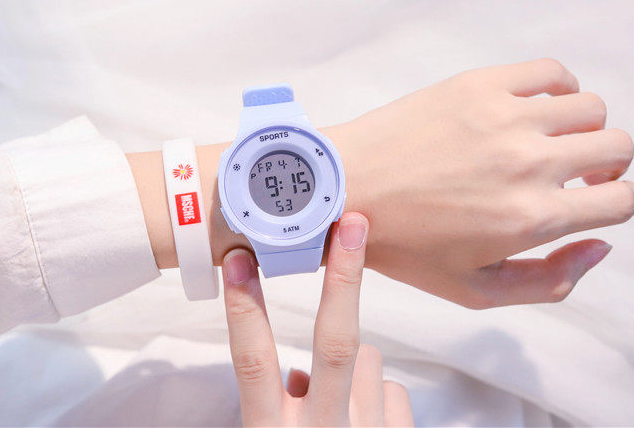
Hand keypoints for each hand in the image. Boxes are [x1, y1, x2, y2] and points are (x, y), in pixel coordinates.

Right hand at [221, 213, 412, 425]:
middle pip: (335, 343)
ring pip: (370, 359)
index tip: (239, 258)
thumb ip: (280, 406)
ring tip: (345, 401)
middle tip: (352, 225)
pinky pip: (394, 391)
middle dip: (344, 279)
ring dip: (355, 365)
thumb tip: (298, 376)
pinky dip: (379, 395)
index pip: (254, 362)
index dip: (245, 308)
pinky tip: (366, 418)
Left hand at [330, 58, 633, 307]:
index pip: (622, 200)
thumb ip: (549, 281)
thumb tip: (600, 246)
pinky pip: (551, 72)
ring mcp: (505, 117)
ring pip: (591, 108)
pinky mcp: (479, 85)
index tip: (592, 199)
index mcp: (531, 218)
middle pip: (617, 147)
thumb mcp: (475, 289)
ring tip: (551, 140)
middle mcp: (528, 163)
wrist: (345, 190)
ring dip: (583, 128)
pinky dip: (559, 88)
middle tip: (575, 172)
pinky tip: (535, 108)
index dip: (615, 202)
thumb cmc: (403, 245)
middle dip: (607, 165)